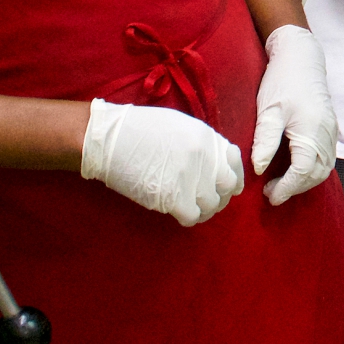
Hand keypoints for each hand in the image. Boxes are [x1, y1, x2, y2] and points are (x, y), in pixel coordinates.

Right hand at [80, 98, 243, 225]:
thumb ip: (201, 143)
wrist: (108, 139)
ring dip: (203, 209)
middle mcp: (204, 157)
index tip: (225, 186)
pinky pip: (193, 217)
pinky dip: (189, 217)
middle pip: (227, 186)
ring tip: (191, 207)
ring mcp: (190, 177)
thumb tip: (215, 162)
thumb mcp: (180, 126)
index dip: (232, 177)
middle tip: (206, 199)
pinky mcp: (173, 197)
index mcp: (206, 137)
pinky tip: (179, 212)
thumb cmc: (139, 129)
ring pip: (212, 205)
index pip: (235, 161)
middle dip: (220, 195)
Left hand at [252, 24, 337, 204]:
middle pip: (316, 174)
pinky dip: (313, 170)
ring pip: (324, 169)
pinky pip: (327, 158)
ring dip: (305, 181)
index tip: (269, 197)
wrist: (301, 57)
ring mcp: (332, 132)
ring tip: (282, 183)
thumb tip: (258, 169)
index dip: (286, 188)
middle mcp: (327, 136)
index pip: (302, 172)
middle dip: (295, 188)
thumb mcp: (268, 111)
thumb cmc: (282, 81)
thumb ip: (265, 141)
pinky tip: (295, 168)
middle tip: (271, 192)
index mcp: (311, 132)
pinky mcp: (331, 128)